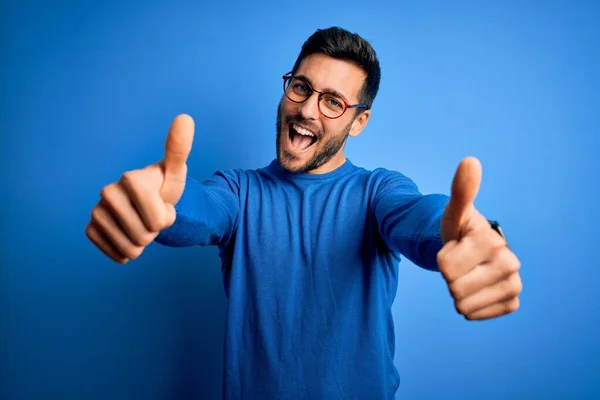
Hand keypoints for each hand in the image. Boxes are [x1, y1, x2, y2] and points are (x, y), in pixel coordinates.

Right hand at [85, 114, 194, 263]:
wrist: (148, 202)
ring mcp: (96, 210)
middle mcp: (107, 192)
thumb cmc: (164, 186)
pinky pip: (115, 252)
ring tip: (142, 223)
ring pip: (131, 248)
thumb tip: (185, 118)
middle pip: (144, 236)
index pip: (159, 221)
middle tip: (152, 214)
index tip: (163, 203)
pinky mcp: (91, 228)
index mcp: (130, 178)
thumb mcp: (176, 172)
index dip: (167, 218)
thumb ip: (180, 149)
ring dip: (143, 242)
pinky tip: (129, 234)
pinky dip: (127, 251)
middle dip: (155, 231)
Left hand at [438, 157, 521, 319]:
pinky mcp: (511, 301)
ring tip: (467, 273)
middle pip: (453, 287)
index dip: (442, 258)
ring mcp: (513, 284)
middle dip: (449, 276)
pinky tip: (474, 288)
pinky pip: (474, 314)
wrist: (472, 250)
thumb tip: (470, 161)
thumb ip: (461, 190)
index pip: (444, 267)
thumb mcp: (454, 211)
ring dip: (457, 291)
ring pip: (462, 304)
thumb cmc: (458, 229)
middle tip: (460, 262)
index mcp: (492, 241)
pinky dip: (468, 305)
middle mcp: (510, 263)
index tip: (454, 247)